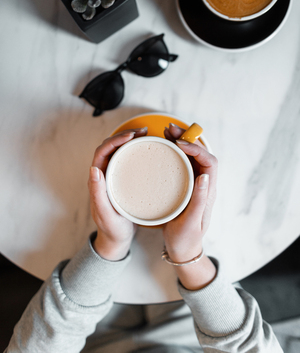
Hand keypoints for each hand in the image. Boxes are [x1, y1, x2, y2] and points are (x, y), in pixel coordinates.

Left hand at [88, 127, 146, 260]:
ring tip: (147, 134)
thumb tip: (93, 169)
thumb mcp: (105, 213)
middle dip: (126, 134)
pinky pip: (129, 159)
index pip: (103, 151)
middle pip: (112, 146)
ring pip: (120, 151)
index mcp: (98, 179)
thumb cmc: (111, 229)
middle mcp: (105, 174)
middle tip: (143, 131)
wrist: (117, 241)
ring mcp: (115, 176)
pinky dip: (138, 151)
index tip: (131, 136)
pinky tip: (150, 149)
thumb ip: (97, 193)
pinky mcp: (124, 180)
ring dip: (132, 140)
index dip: (115, 140)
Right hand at [163, 124, 217, 288]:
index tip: (179, 143)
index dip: (196, 149)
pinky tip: (162, 147)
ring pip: (191, 156)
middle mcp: (203, 185)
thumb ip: (198, 200)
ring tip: (165, 133)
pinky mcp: (184, 185)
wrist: (183, 249)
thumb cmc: (186, 238)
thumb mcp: (191, 222)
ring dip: (180, 142)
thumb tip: (203, 176)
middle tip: (169, 129)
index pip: (209, 162)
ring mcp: (194, 184)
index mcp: (208, 192)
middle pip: (200, 154)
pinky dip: (173, 152)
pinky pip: (182, 163)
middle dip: (187, 138)